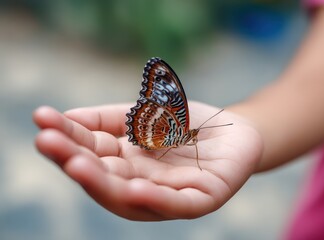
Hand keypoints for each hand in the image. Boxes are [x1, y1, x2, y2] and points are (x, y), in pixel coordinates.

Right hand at [33, 101, 261, 220]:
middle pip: (105, 177)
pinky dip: (156, 199)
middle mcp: (143, 182)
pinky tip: (134, 187)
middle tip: (48, 142)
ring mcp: (170, 194)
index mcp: (127, 162)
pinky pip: (177, 203)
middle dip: (75, 161)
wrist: (234, 129)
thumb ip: (110, 117)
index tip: (41, 118)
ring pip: (133, 196)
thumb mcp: (146, 112)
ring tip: (77, 165)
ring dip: (105, 183)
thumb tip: (65, 116)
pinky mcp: (203, 199)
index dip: (67, 138)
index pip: (92, 152)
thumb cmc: (187, 123)